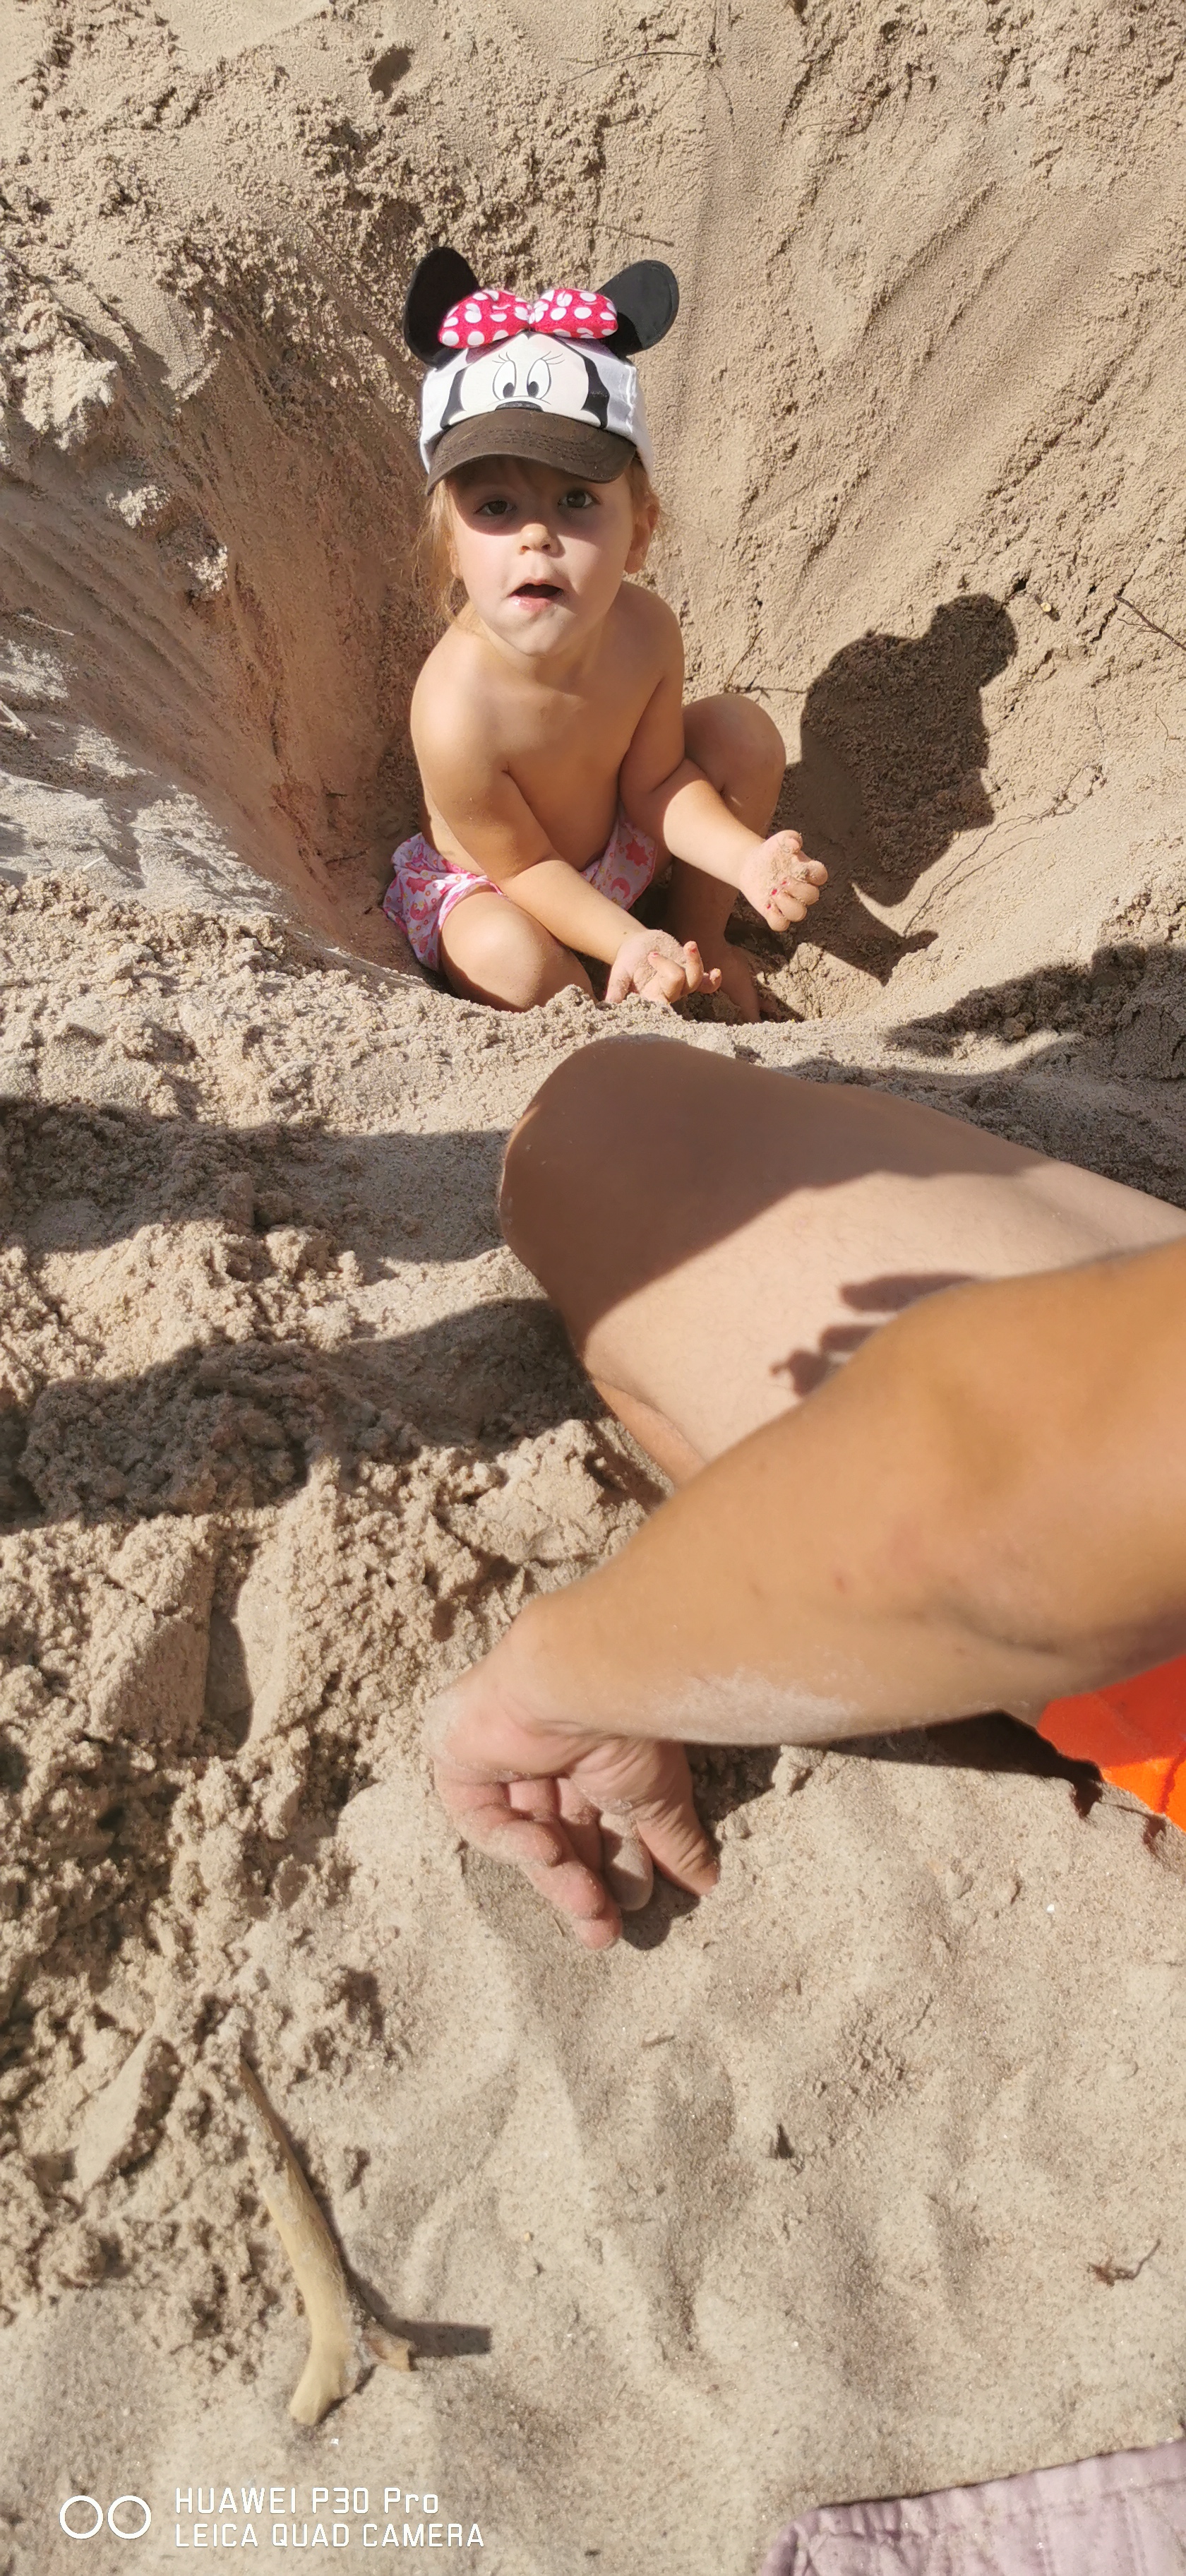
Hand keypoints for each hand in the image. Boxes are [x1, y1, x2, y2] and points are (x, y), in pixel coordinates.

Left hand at [424, 1624, 718, 1949]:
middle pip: (564, 1835)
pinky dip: (516, 1843)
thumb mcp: (657, 1795)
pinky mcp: (460, 1761)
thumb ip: (672, 1840)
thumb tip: (704, 1883)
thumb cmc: (623, 1727)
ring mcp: (502, 1757)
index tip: (637, 1909)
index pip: (604, 1822)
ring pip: (528, 1834)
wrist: (576, 1683)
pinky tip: (547, 1852)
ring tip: (591, 1911)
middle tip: (605, 1933)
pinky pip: (483, 1820)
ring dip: (559, 1877)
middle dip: (584, 1886)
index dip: (618, 1868)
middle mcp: (549, 1754)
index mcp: (595, 1754)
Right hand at [605, 926, 722, 1006]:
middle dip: (667, 966)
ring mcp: (683, 985)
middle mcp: (669, 994)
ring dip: (693, 960)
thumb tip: (609, 1004)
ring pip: (695, 979)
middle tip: (651, 955)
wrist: (639, 946)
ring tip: (688, 944)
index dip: (664, 1003)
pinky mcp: (692, 973)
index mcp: (651, 998)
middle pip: (679, 984)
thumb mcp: (619, 972)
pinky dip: (714, 979)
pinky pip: (708, 983)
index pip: (660, 1005)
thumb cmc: (627, 961)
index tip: (659, 992)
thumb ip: (617, 987)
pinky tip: (716, 972)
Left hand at [738, 831, 827, 932]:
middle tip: (781, 880)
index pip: (821, 876)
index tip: (798, 867)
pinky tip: (767, 905)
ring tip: (773, 892)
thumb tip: (794, 846)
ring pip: (799, 914)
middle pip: (812, 897)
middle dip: (798, 889)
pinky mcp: (775, 913)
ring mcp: (790, 903)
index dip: (813, 874)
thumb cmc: (773, 851)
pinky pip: (781, 924)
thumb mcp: (781, 840)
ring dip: (787, 905)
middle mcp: (803, 890)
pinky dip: (775, 917)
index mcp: (809, 872)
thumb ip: (791, 838)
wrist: (753, 864)